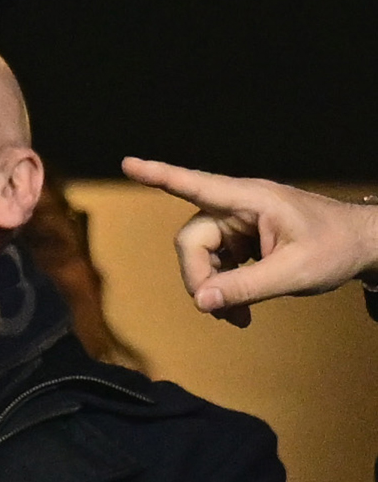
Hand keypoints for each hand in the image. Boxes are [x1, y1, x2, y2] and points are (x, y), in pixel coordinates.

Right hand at [120, 156, 377, 325]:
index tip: (128, 164)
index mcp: (251, 199)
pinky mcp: (244, 239)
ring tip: (236, 317)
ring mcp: (240, 223)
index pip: (196, 184)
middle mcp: (238, 206)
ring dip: (212, 287)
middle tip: (216, 310)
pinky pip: (217, 263)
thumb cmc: (336, 248)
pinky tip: (239, 310)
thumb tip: (202, 302)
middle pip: (193, 239)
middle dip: (199, 277)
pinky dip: (223, 288)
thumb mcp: (294, 272)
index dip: (159, 175)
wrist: (364, 246)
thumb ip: (245, 287)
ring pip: (202, 255)